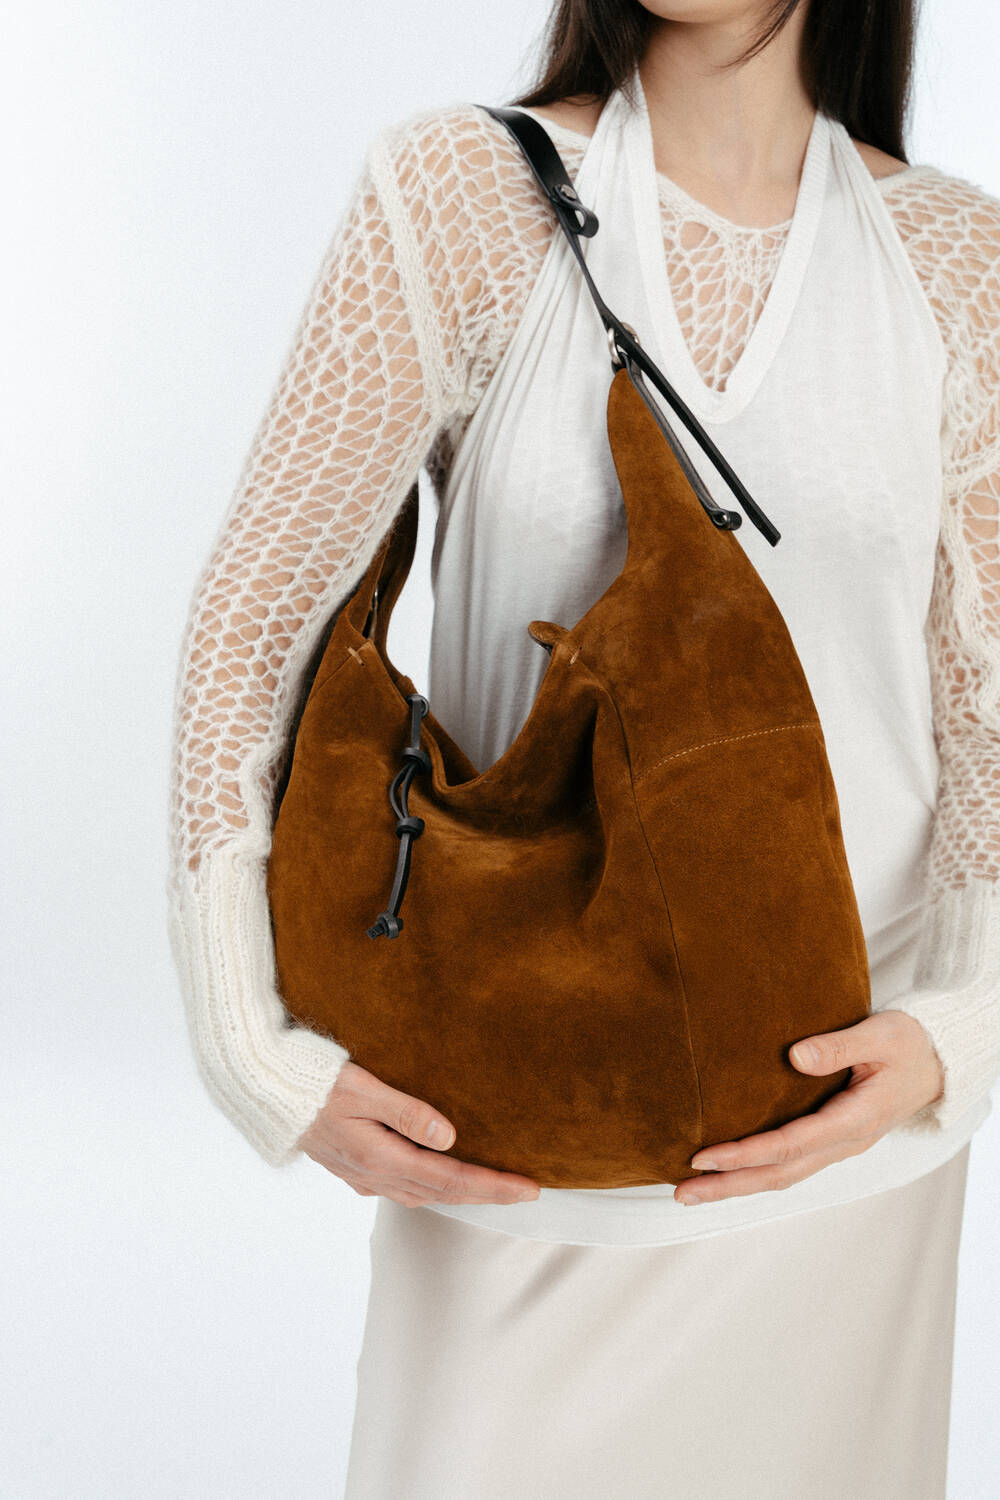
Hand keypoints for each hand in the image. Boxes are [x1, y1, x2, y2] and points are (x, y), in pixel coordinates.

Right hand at [297, 1060, 541, 1206]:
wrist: (266, 1095)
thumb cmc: (313, 1083)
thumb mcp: (361, 1087)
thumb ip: (406, 1112)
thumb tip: (450, 1137)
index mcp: (380, 1158)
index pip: (451, 1179)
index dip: (493, 1186)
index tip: (530, 1189)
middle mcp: (375, 1176)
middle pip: (443, 1192)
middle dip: (487, 1194)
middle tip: (527, 1191)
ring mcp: (363, 1177)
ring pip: (424, 1194)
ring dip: (460, 1194)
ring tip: (494, 1187)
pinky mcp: (354, 1170)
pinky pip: (404, 1188)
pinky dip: (432, 1187)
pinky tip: (441, 1177)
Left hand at [674, 1009, 945, 1205]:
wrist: (938, 1063)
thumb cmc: (909, 1043)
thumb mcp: (880, 1034)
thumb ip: (838, 1045)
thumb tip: (795, 1056)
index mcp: (855, 1119)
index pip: (790, 1145)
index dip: (745, 1154)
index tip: (704, 1157)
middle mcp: (845, 1142)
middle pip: (779, 1173)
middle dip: (729, 1185)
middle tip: (682, 1192)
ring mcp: (840, 1146)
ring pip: (783, 1175)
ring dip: (738, 1185)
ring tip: (693, 1191)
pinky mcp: (833, 1141)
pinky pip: (791, 1165)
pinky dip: (756, 1173)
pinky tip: (730, 1171)